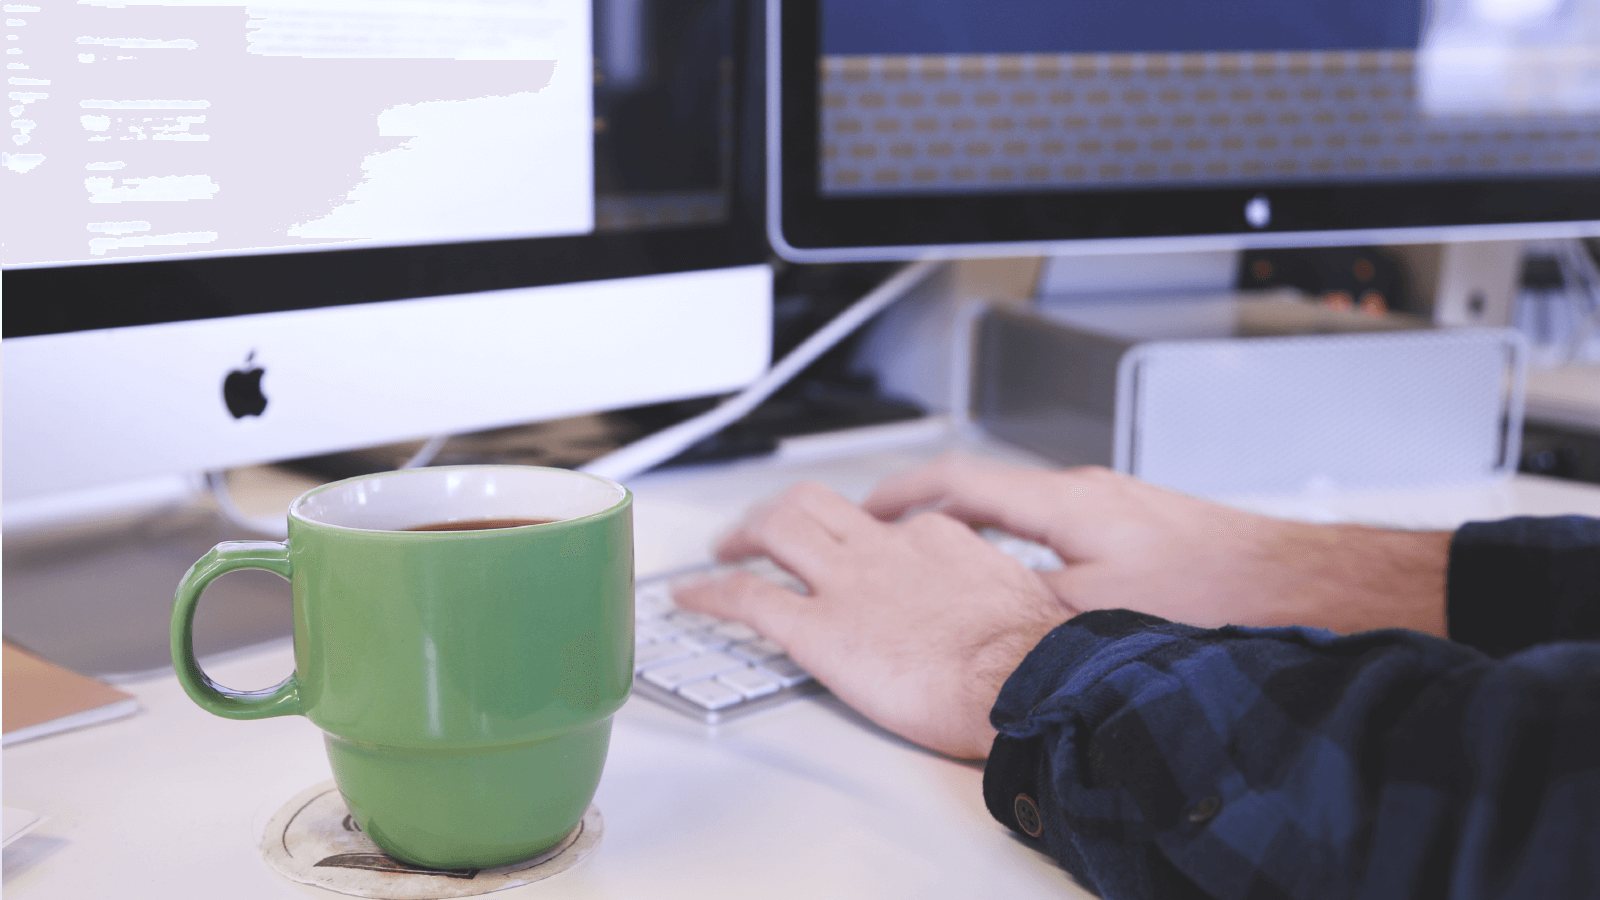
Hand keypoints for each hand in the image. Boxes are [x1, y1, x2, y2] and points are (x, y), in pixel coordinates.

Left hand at [672, 481, 1073, 759]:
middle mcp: (883, 549)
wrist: (1022, 681)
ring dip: (741, 533)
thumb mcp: (1016, 603)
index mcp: (934, 541)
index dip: (855, 532)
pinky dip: (710, 591)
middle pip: (815, 503)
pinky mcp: (817, 628)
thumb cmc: (1030, 658)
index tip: (848, 545)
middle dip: (781, 508)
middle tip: (762, 527)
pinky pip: (748, 597)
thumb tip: (990, 618)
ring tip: (722, 548)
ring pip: (776, 529)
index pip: (881, 523)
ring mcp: (846, 583)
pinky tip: (690, 596)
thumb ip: (986, 597)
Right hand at [865, 453, 1451, 637]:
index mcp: (1063, 502)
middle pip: (986, 492)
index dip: (900, 494)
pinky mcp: (1141, 528)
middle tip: (894, 536)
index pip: (957, 480)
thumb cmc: (1215, 593)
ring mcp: (1115, 506)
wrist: (1301, 584)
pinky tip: (1032, 585)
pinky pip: (1059, 529)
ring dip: (980, 533)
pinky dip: (1023, 548)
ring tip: (950, 564)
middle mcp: (1087, 491)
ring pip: (1024, 513)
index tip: (865, 508)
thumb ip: (1023, 610)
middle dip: (933, 513)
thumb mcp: (1096, 616)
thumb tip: (973, 623)